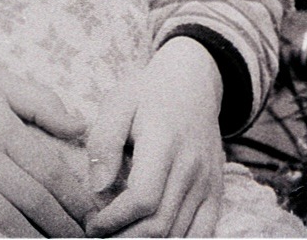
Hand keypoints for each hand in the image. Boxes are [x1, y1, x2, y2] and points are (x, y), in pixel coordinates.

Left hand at [85, 38, 224, 236]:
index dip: (113, 221)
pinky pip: (202, 234)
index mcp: (165, 142)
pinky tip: (151, 238)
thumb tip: (96, 188)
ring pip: (178, 235)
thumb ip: (103, 143)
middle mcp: (192, 166)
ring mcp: (208, 182)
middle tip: (99, 237)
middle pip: (159, 225)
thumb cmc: (148, 93)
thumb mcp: (118, 102)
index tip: (91, 223)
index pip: (142, 199)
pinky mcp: (216, 192)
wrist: (194, 82)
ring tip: (119, 237)